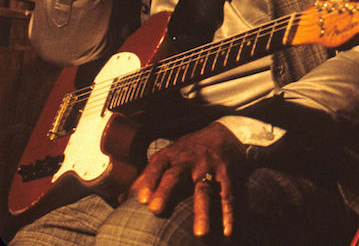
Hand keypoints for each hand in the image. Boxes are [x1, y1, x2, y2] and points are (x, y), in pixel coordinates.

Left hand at [129, 122, 246, 236]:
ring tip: (200, 234)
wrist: (224, 134)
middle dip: (166, 191)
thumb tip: (118, 200)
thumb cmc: (188, 151)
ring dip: (203, 212)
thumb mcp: (167, 158)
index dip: (149, 181)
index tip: (141, 200)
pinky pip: (228, 196)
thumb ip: (145, 178)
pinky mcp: (227, 176)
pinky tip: (227, 232)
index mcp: (171, 157)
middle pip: (176, 176)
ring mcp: (209, 169)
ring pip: (205, 190)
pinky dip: (228, 214)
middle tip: (156, 209)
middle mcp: (189, 162)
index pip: (157, 167)